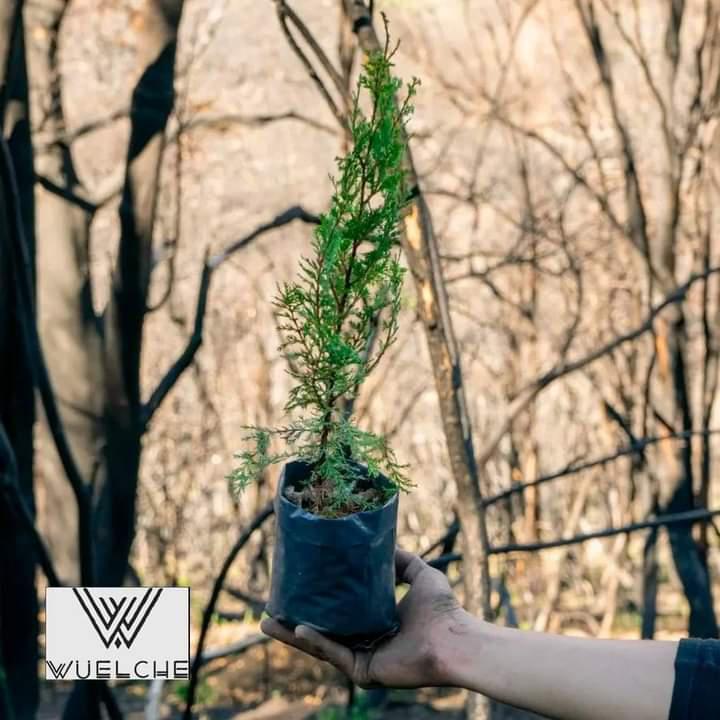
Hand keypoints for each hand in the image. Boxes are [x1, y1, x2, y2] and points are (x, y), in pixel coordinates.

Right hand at [261, 549, 467, 687]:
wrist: (455, 638)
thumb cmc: (443, 609)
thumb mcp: (420, 573)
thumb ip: (402, 559)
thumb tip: (383, 541)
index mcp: (374, 622)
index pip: (337, 614)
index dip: (315, 602)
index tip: (294, 587)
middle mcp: (365, 641)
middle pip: (321, 631)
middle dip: (291, 622)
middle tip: (267, 610)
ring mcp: (363, 657)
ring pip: (319, 646)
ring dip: (292, 635)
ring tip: (267, 622)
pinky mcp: (364, 671)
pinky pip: (334, 654)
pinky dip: (315, 641)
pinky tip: (297, 628)